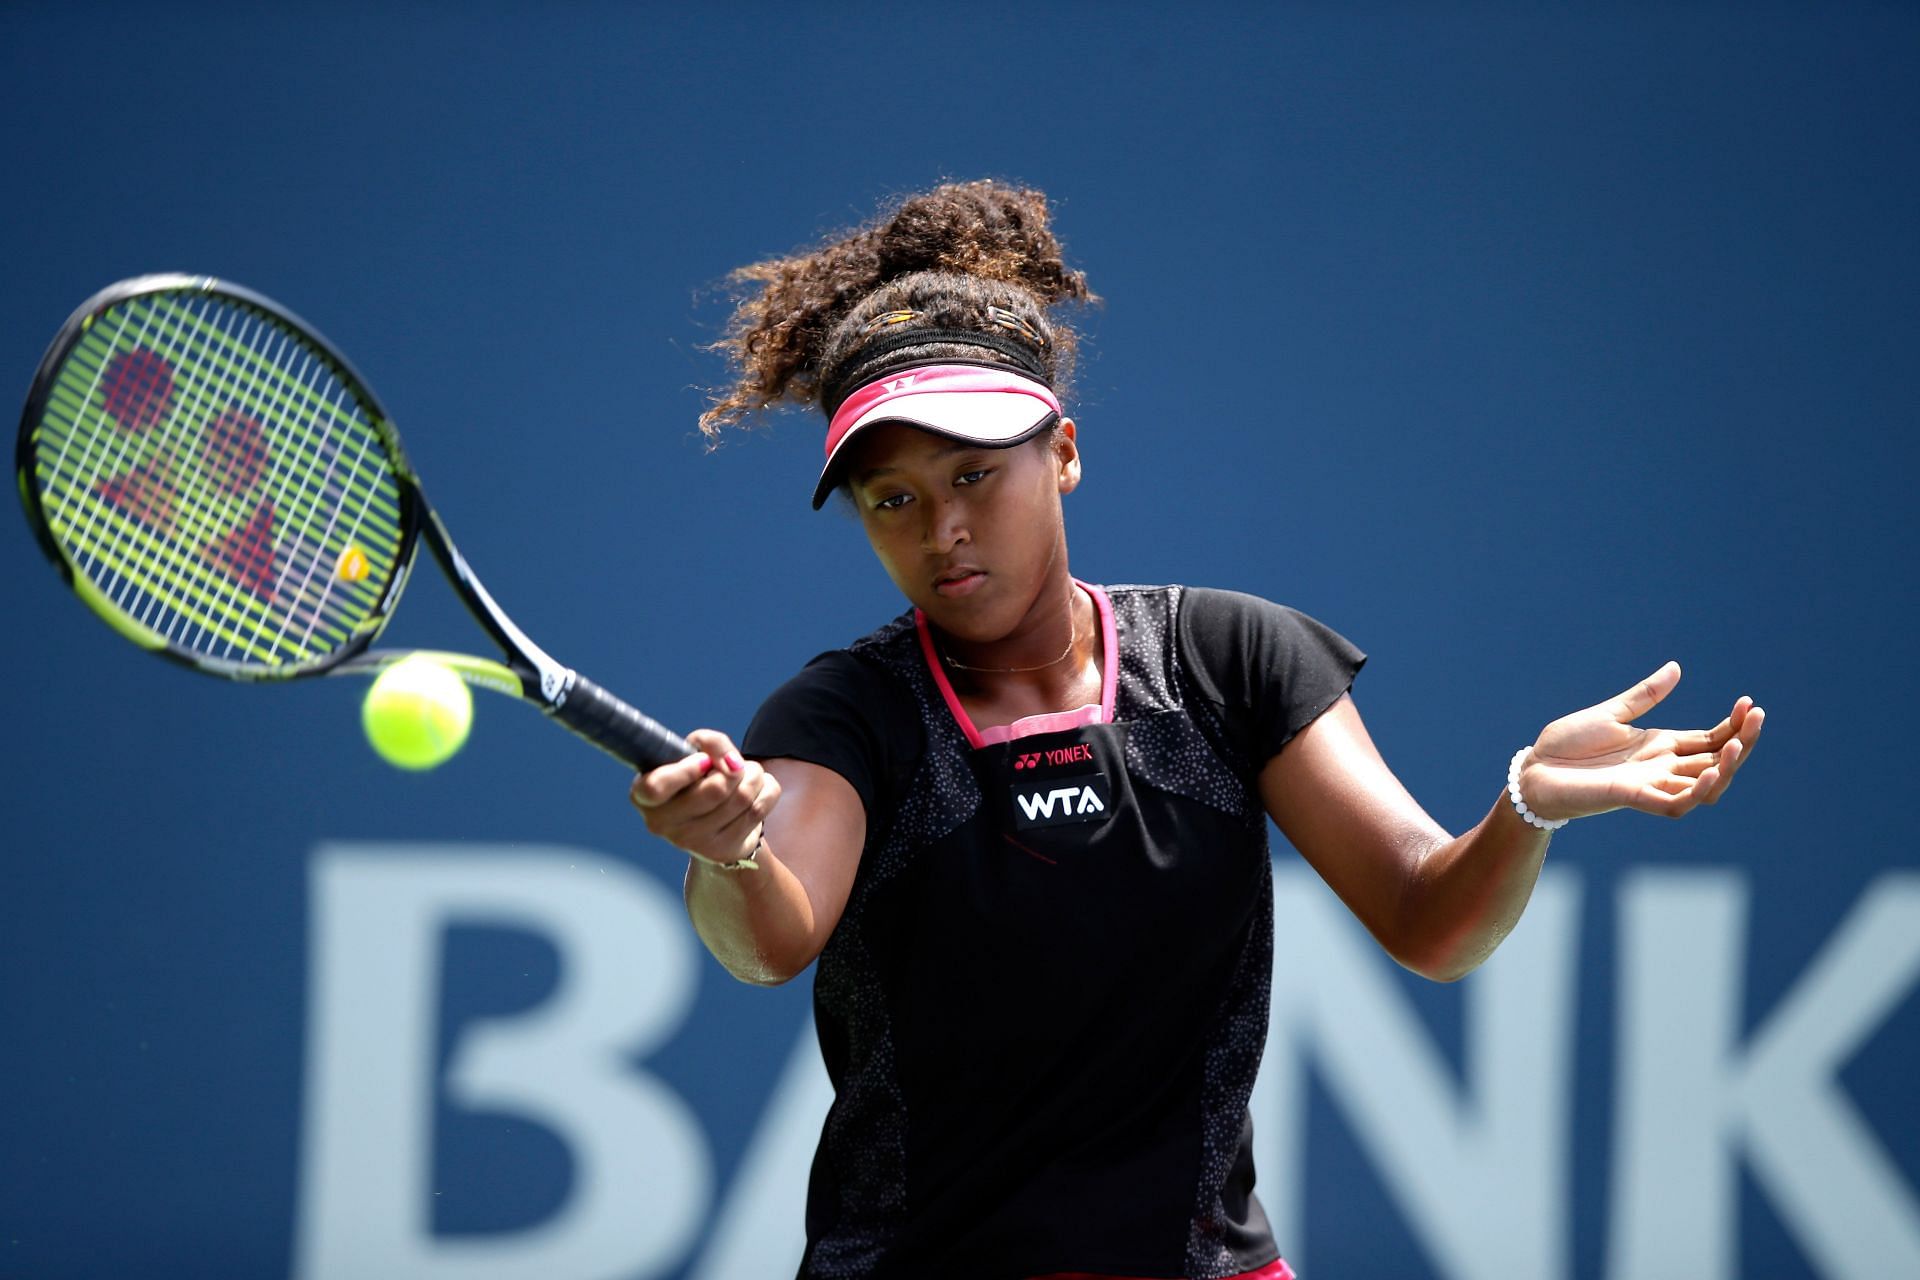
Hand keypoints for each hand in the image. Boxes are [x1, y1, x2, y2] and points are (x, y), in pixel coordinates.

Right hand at [628, 728, 781, 864]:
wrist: (715, 823)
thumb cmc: (698, 779)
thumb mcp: (693, 753)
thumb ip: (707, 742)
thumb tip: (732, 762)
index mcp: (644, 797)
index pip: (656, 787)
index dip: (685, 770)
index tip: (704, 761)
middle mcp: (663, 824)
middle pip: (716, 790)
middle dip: (736, 768)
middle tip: (736, 766)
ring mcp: (693, 842)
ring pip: (742, 798)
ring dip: (755, 776)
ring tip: (748, 775)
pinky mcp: (722, 851)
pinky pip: (758, 810)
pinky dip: (767, 791)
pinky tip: (757, 791)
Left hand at [1520, 661, 1764, 821]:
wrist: (1533, 770)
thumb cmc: (1567, 746)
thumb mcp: (1610, 714)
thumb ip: (1644, 696)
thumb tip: (1676, 668)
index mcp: (1660, 746)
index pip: (1710, 740)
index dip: (1733, 726)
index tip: (1749, 703)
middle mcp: (1662, 768)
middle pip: (1717, 761)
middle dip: (1742, 742)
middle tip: (1757, 717)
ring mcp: (1650, 785)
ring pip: (1705, 787)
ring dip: (1727, 768)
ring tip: (1739, 744)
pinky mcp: (1632, 798)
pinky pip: (1675, 803)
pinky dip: (1696, 792)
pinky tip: (1712, 773)